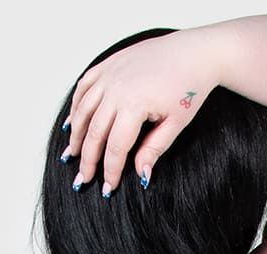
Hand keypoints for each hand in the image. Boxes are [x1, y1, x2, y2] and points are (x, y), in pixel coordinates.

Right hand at [61, 27, 225, 196]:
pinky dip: (76, 104)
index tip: (107, 188)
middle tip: (83, 178)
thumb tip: (140, 175)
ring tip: (72, 153)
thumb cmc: (188, 86)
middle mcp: (117, 87)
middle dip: (87, 159)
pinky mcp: (110, 63)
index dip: (110, 171)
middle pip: (94, 131)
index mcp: (135, 104)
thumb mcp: (175, 124)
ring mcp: (111, 73)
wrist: (193, 53)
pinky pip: (85, 85)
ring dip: (76, 134)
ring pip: (83, 109)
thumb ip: (154, 149)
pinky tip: (73, 121)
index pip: (115, 148)